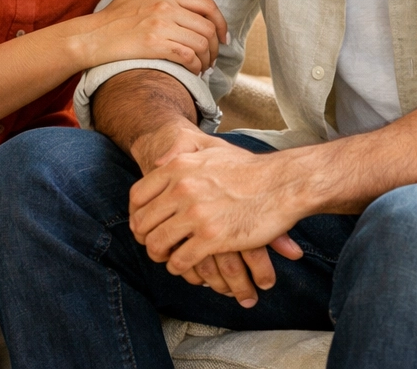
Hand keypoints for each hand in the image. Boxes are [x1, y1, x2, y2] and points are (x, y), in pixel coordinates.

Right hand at [79, 0, 227, 74]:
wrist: (91, 38)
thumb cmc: (113, 16)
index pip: (207, 6)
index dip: (221, 24)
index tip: (222, 38)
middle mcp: (166, 7)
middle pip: (207, 27)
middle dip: (215, 47)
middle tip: (211, 59)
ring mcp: (160, 25)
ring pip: (200, 43)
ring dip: (206, 60)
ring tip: (202, 67)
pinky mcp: (154, 45)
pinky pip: (187, 56)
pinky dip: (194, 67)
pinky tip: (191, 72)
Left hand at [128, 139, 305, 300]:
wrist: (280, 184)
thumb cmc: (247, 168)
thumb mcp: (210, 149)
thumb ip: (181, 151)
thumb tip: (157, 160)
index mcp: (178, 167)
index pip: (138, 196)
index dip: (136, 215)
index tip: (142, 225)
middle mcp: (182, 188)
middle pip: (144, 222)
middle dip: (145, 238)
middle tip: (154, 246)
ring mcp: (196, 213)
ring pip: (158, 244)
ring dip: (159, 256)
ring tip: (168, 258)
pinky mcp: (212, 237)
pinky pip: (180, 260)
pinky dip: (179, 267)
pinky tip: (187, 266)